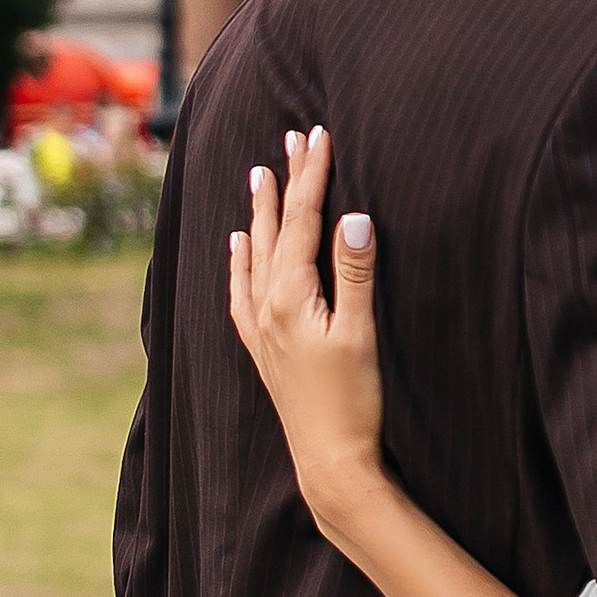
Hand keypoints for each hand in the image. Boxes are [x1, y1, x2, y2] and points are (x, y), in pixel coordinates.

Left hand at [229, 127, 385, 540]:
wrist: (330, 461)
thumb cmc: (352, 400)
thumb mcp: (360, 331)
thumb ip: (355, 271)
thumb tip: (354, 215)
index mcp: (290, 295)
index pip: (303, 221)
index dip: (311, 175)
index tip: (318, 136)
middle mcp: (266, 306)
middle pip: (277, 229)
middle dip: (286, 181)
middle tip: (291, 138)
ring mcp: (261, 327)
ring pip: (255, 254)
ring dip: (261, 213)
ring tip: (259, 176)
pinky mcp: (264, 347)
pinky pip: (241, 291)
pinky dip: (238, 262)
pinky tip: (236, 246)